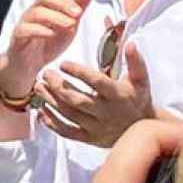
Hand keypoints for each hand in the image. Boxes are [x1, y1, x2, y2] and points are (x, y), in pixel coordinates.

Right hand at [0, 0, 90, 94]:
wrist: (27, 67)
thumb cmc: (47, 44)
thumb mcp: (68, 26)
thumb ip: (78, 8)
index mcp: (48, 8)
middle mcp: (34, 11)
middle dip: (62, 2)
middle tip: (78, 12)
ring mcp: (25, 23)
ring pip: (36, 12)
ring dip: (55, 17)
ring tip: (69, 25)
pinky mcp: (18, 37)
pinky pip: (25, 29)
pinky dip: (40, 30)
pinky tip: (50, 34)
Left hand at [36, 42, 154, 147]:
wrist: (143, 130)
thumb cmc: (138, 100)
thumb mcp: (140, 80)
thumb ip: (134, 61)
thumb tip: (130, 43)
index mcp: (117, 95)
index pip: (96, 82)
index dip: (79, 72)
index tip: (63, 63)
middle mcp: (106, 113)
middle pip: (77, 100)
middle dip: (58, 86)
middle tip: (45, 73)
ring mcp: (97, 127)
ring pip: (68, 114)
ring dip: (50, 100)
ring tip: (38, 86)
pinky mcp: (89, 138)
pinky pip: (67, 132)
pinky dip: (51, 122)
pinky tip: (41, 110)